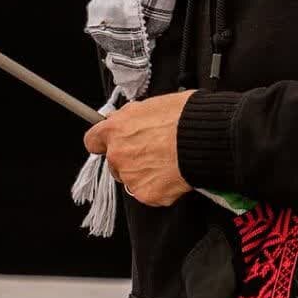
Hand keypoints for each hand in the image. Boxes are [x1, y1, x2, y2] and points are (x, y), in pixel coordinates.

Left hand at [84, 91, 194, 206]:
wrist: (204, 139)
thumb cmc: (184, 117)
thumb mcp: (152, 104)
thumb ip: (131, 116)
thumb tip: (126, 119)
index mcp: (115, 130)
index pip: (93, 141)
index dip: (104, 142)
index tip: (110, 143)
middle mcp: (118, 155)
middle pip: (114, 163)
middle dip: (129, 160)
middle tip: (152, 153)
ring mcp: (131, 177)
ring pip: (131, 179)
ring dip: (144, 174)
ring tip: (167, 163)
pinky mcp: (147, 194)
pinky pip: (149, 193)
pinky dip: (160, 188)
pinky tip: (173, 175)